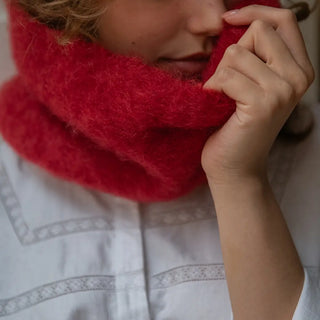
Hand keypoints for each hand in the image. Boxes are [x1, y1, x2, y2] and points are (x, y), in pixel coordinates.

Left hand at [201, 5, 313, 183]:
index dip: (254, 12)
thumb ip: (255, 56)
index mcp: (298, 69)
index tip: (228, 19)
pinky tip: (216, 106)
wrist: (234, 166)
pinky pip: (226, 76)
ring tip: (223, 99)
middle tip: (228, 84)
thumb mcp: (252, 84)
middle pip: (258, 31)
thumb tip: (236, 21)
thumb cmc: (236, 126)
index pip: (283, 20)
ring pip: (237, 53)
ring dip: (220, 75)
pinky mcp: (263, 104)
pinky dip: (213, 89)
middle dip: (232, 53)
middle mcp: (298, 77)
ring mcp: (283, 91)